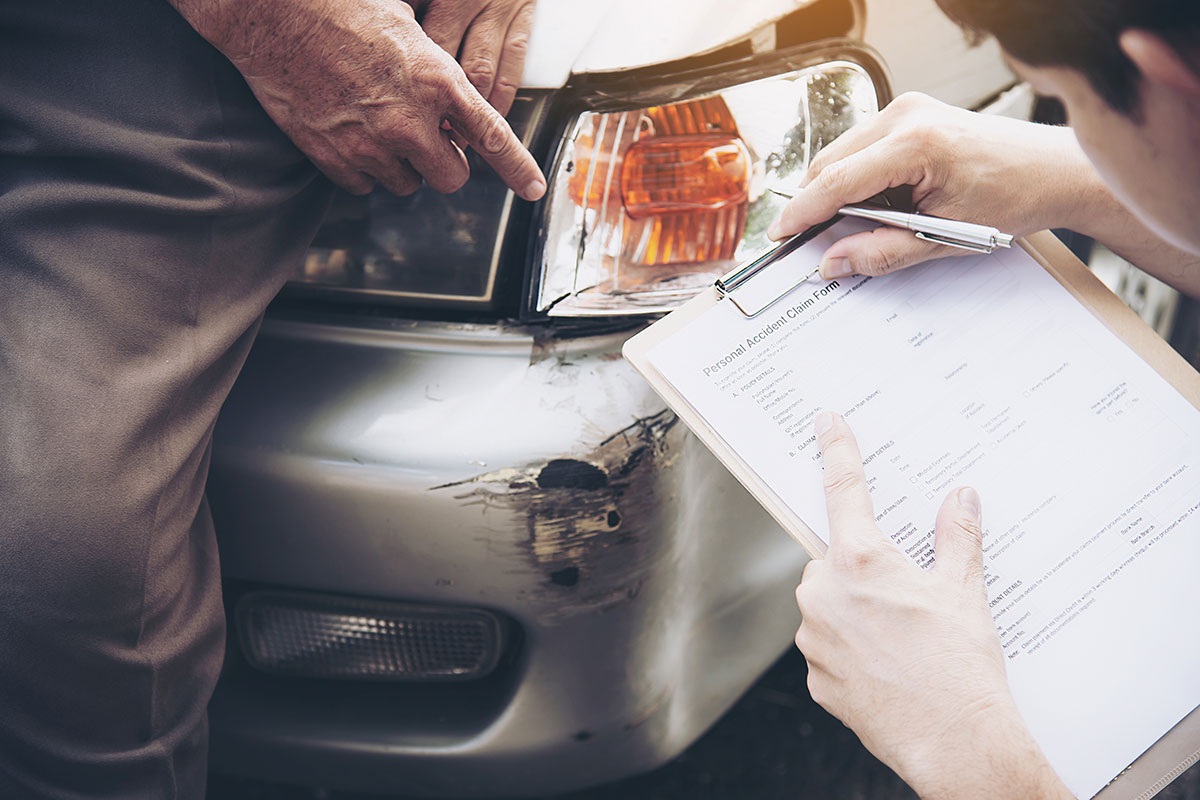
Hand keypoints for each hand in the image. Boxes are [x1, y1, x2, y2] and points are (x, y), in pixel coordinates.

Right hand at [171, 0, 545, 199]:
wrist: (271, 15)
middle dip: (443, 162)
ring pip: (407, 184)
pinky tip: (351, 133)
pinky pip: (366, 186)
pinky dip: (364, 169)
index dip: (518, 169)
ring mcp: (370, 144)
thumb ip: (436, 70)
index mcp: (437, 81)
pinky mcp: (333, 158)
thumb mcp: (406, 24)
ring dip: (402, 165)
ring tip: (378, 124)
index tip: (534, 189)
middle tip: (427, 138)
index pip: (493, 138)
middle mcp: (409, 121)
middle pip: (451, 178)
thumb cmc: (339, 8)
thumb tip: (452, 95)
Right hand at [766, 92, 1099, 279]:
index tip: (779, 235)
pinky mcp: (909, 112)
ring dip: (838, 191)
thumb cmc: (1013, 198)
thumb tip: (832, 262)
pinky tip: (877, 202)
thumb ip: (881, 252)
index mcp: (916, 144)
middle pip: (830, 163)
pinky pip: (862, 147)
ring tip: (861, 224)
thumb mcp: (943, 238)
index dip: (802, 212)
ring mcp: (907, 109)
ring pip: (842, 154)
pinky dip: (857, 177)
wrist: (1052, 170)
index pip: (836, 180)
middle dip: (817, 204)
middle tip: (814, 243)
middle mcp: (907, 115)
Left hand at [795, 411, 1069, 798]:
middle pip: (833, 558)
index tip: (825, 422)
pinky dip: (852, 649)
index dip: (837, 450)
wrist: (955, 741)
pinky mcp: (815, 677)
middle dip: (862, 567)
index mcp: (859, 560)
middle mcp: (823, 593)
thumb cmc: (960, 665)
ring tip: (902, 638)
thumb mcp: (964, 591)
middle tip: (904, 594)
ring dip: (854, 610)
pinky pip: (828, 647)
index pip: (844, 489)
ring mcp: (813, 638)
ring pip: (826, 604)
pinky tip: (887, 665)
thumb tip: (960, 497)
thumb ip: (956, 536)